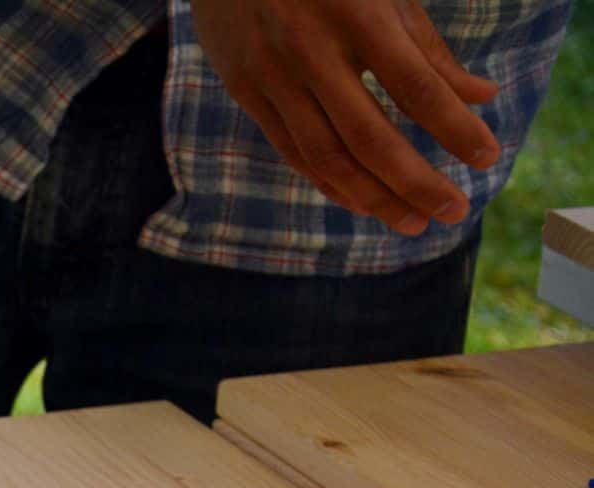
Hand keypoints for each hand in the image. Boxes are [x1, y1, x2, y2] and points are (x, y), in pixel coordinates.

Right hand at [191, 0, 499, 235]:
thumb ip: (428, 49)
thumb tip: (481, 97)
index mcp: (357, 14)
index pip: (416, 86)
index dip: (454, 128)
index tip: (487, 158)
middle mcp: (311, 49)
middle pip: (369, 137)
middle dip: (415, 182)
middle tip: (453, 213)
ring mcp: (272, 74)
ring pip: (327, 156)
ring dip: (374, 198)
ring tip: (412, 221)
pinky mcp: (246, 91)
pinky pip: (293, 151)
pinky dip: (330, 183)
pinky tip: (363, 201)